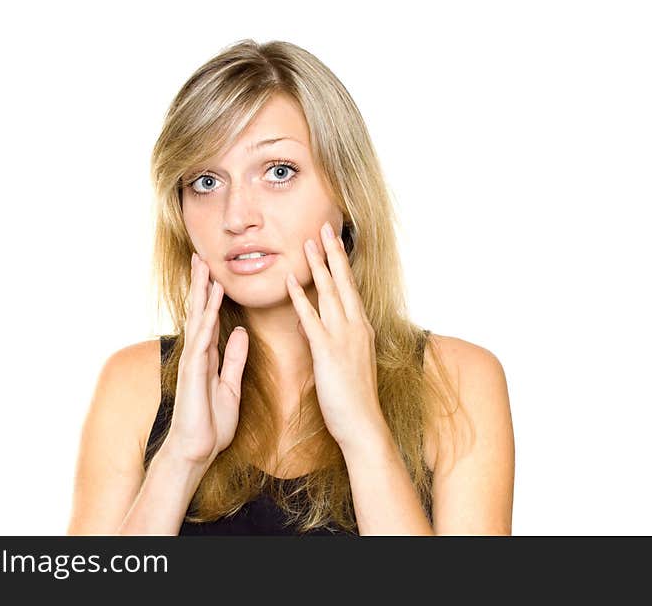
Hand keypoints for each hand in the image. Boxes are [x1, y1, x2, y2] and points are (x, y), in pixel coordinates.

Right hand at [163, 252, 248, 466]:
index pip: (210, 318)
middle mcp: (197, 354)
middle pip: (199, 312)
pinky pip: (200, 342)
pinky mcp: (192, 373)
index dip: (212, 295)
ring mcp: (192, 362)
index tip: (215, 271)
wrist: (196, 451)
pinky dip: (206, 322)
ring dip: (200, 294)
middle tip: (202, 256)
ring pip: (197, 320)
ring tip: (202, 268)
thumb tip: (239, 332)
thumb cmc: (211, 424)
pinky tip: (209, 305)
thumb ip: (234, 359)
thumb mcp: (230, 387)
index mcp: (208, 357)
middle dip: (201, 284)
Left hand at [285, 221, 386, 451]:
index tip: (333, 242)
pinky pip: (311, 319)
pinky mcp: (328, 352)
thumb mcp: (342, 363)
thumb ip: (326, 340)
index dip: (340, 264)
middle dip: (332, 253)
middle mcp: (355, 327)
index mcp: (360, 329)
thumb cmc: (353, 398)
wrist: (362, 424)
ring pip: (329, 293)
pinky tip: (289, 282)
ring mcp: (343, 338)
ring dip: (317, 267)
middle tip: (323, 227)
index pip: (350, 288)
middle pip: (343, 282)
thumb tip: (308, 325)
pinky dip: (299, 298)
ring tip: (308, 243)